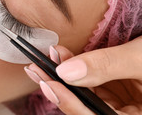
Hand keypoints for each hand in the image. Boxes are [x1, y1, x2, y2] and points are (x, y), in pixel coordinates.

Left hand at [25, 37, 141, 113]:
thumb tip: (65, 71)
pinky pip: (94, 85)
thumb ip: (106, 65)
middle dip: (61, 90)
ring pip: (88, 97)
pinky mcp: (120, 92)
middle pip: (89, 109)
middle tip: (37, 71)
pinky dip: (77, 71)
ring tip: (44, 61)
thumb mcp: (141, 58)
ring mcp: (125, 106)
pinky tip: (62, 58)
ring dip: (64, 78)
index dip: (73, 106)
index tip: (50, 85)